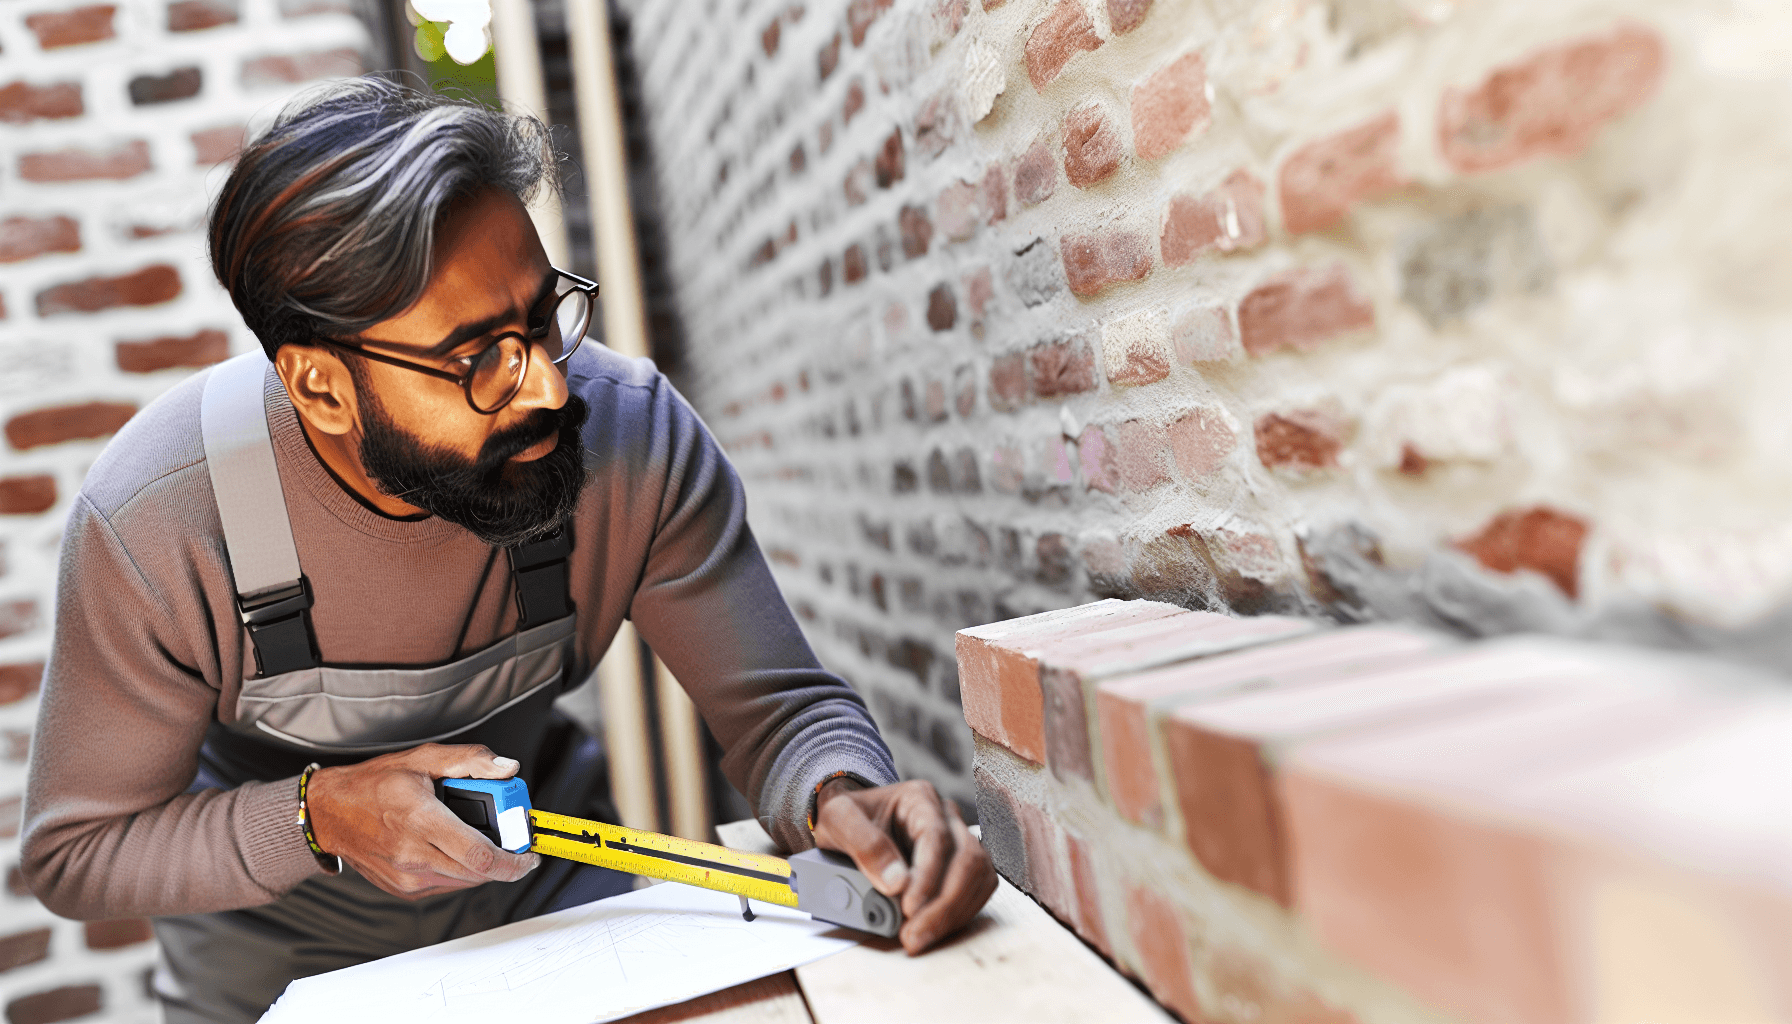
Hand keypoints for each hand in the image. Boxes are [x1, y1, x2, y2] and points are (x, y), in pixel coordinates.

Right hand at [306, 743, 539, 899]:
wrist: (329, 814)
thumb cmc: (373, 784)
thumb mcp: (423, 759)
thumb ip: (470, 761)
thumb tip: (507, 768)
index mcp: (421, 821)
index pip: (479, 855)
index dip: (513, 860)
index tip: (530, 855)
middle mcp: (413, 855)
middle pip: (478, 872)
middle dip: (504, 858)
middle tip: (512, 839)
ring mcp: (407, 878)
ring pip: (465, 881)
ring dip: (483, 864)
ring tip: (480, 837)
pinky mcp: (403, 889)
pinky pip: (447, 885)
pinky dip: (461, 869)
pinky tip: (456, 848)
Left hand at [810, 778, 996, 954]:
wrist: (851, 820)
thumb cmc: (846, 816)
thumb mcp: (839, 820)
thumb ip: (864, 845)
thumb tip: (897, 883)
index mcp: (919, 798)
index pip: (937, 837)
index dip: (927, 876)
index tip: (908, 908)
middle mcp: (946, 817)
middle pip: (968, 859)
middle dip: (944, 904)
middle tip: (914, 935)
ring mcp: (958, 840)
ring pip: (979, 877)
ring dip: (954, 913)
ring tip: (920, 937)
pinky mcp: (961, 865)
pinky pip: (976, 890)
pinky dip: (958, 915)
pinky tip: (932, 929)